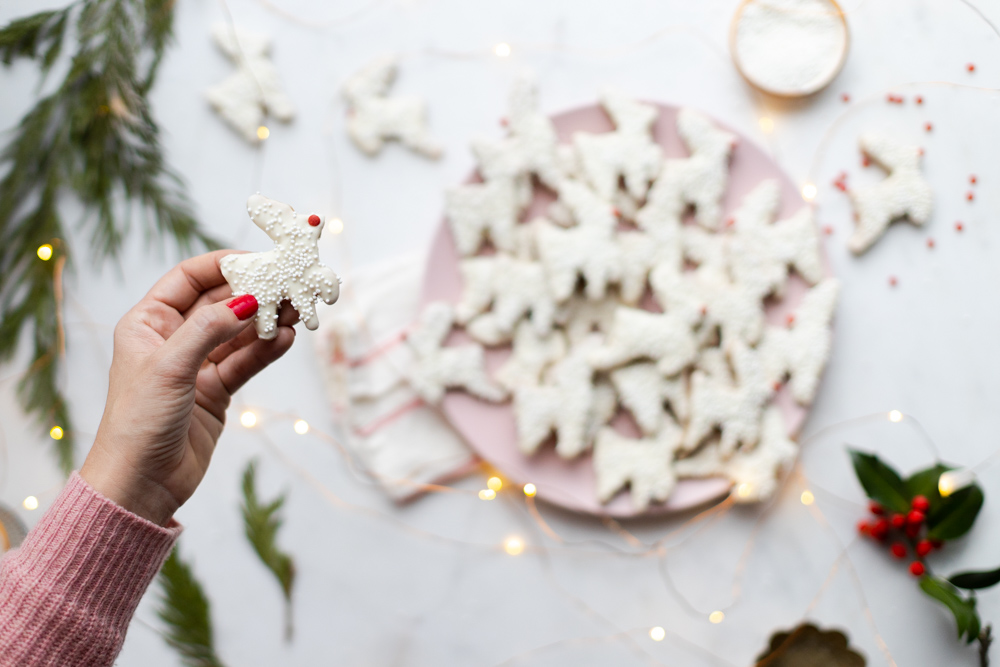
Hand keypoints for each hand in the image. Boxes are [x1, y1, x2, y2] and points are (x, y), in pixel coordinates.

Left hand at [81, 250, 296, 525]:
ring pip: (239, 332)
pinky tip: (287, 339)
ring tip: (296, 310)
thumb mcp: (170, 367)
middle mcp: (172, 339)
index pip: (189, 279)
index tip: (257, 260)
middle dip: (254, 293)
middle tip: (288, 285)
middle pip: (220, 303)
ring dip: (267, 321)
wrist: (141, 484)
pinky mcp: (216, 390)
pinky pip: (246, 361)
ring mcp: (197, 365)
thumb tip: (247, 299)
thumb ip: (209, 329)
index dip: (222, 266)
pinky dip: (267, 350)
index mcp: (148, 323)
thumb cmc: (138, 423)